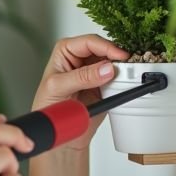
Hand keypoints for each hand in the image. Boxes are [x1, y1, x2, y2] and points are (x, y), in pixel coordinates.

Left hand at [31, 35, 130, 149]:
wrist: (57, 133)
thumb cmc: (47, 107)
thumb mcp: (58, 88)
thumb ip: (82, 77)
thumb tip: (106, 69)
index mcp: (66, 51)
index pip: (89, 42)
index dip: (106, 47)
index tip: (120, 57)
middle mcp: (81, 59)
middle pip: (105, 50)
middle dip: (117, 56)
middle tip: (128, 65)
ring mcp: (95, 72)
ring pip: (115, 63)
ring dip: (123, 68)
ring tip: (129, 74)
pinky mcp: (105, 86)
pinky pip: (120, 79)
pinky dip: (125, 80)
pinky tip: (127, 84)